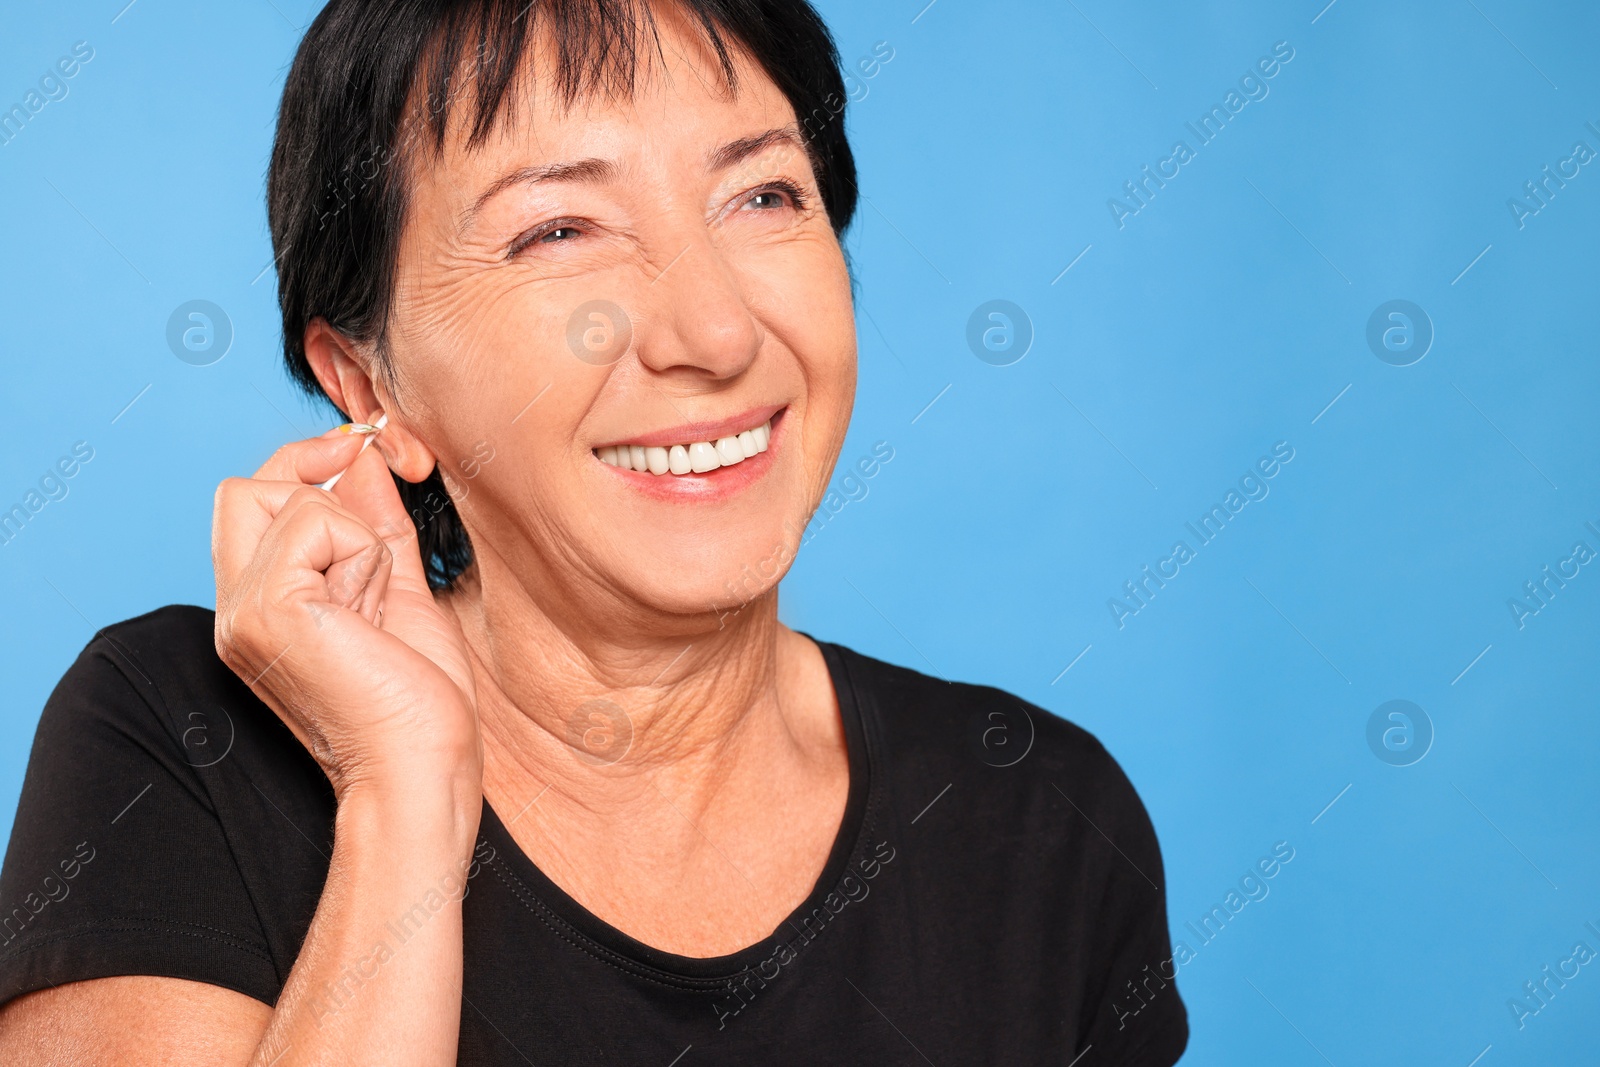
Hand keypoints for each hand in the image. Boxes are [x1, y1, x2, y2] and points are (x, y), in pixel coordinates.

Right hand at [212, 425, 479, 801]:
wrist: (421, 768)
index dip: (307, 466)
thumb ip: (375, 524)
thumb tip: (362, 458)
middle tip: (374, 543)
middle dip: (322, 486)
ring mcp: (244, 611)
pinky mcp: (269, 611)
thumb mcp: (398, 589)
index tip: (364, 462)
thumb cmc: (417, 701)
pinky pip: (315, 520)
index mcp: (259, 606)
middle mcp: (235, 609)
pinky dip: (362, 552)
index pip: (249, 498)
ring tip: (375, 607)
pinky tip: (372, 611)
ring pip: (292, 498)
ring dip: (359, 537)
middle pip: (245, 487)